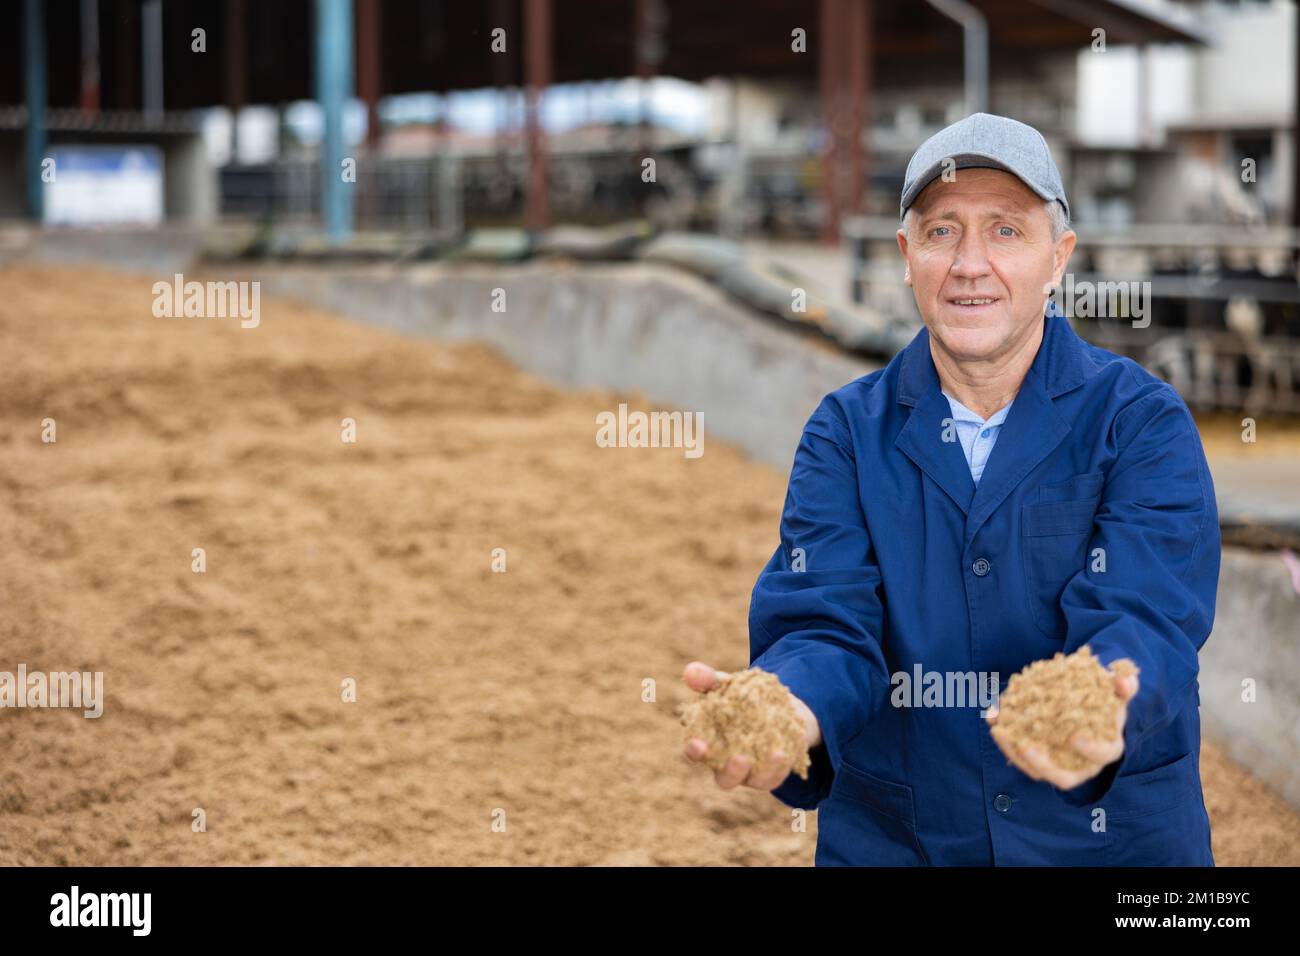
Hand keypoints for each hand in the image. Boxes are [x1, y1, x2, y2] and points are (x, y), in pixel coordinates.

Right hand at [681, 661, 821, 790]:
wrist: (780, 705)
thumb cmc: (743, 697)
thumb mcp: (726, 685)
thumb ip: (707, 680)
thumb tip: (690, 671)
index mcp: (709, 744)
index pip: (696, 753)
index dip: (695, 750)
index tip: (699, 744)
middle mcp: (728, 765)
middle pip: (725, 779)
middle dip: (732, 772)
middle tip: (741, 758)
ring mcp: (752, 772)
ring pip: (756, 780)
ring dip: (766, 770)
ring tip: (777, 753)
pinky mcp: (775, 772)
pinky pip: (779, 775)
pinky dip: (784, 765)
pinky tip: (789, 749)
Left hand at [986, 662, 1138, 789]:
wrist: (1088, 708)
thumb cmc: (1104, 702)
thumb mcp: (1116, 692)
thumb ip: (1124, 685)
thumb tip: (1125, 679)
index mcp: (1106, 749)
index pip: (1101, 755)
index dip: (1090, 749)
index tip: (1074, 736)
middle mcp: (1082, 765)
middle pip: (1063, 777)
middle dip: (1043, 764)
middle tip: (1026, 745)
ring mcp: (1058, 766)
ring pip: (1036, 770)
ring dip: (1014, 753)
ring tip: (999, 731)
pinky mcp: (1037, 759)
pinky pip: (1019, 755)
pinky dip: (1005, 738)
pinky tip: (992, 717)